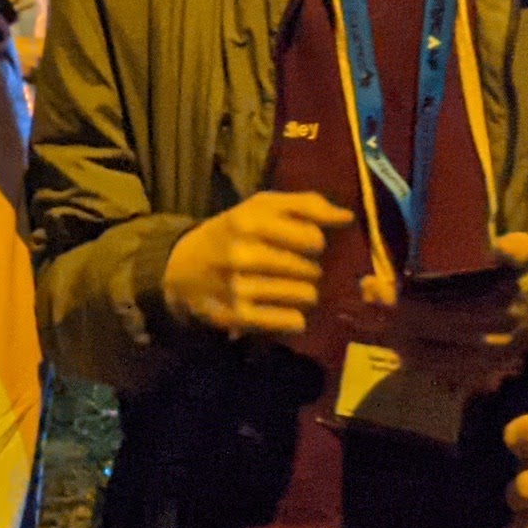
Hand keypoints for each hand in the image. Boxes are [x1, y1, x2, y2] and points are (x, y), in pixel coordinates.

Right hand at [162, 189, 351, 337]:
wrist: (181, 268)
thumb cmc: (231, 232)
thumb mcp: (260, 207)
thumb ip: (305, 205)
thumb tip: (347, 217)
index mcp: (248, 221)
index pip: (313, 239)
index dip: (313, 243)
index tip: (300, 245)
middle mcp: (241, 255)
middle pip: (311, 269)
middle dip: (308, 269)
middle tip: (289, 269)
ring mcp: (238, 288)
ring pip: (306, 296)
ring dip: (303, 294)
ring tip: (287, 288)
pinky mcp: (238, 318)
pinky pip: (292, 322)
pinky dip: (294, 318)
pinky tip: (283, 310)